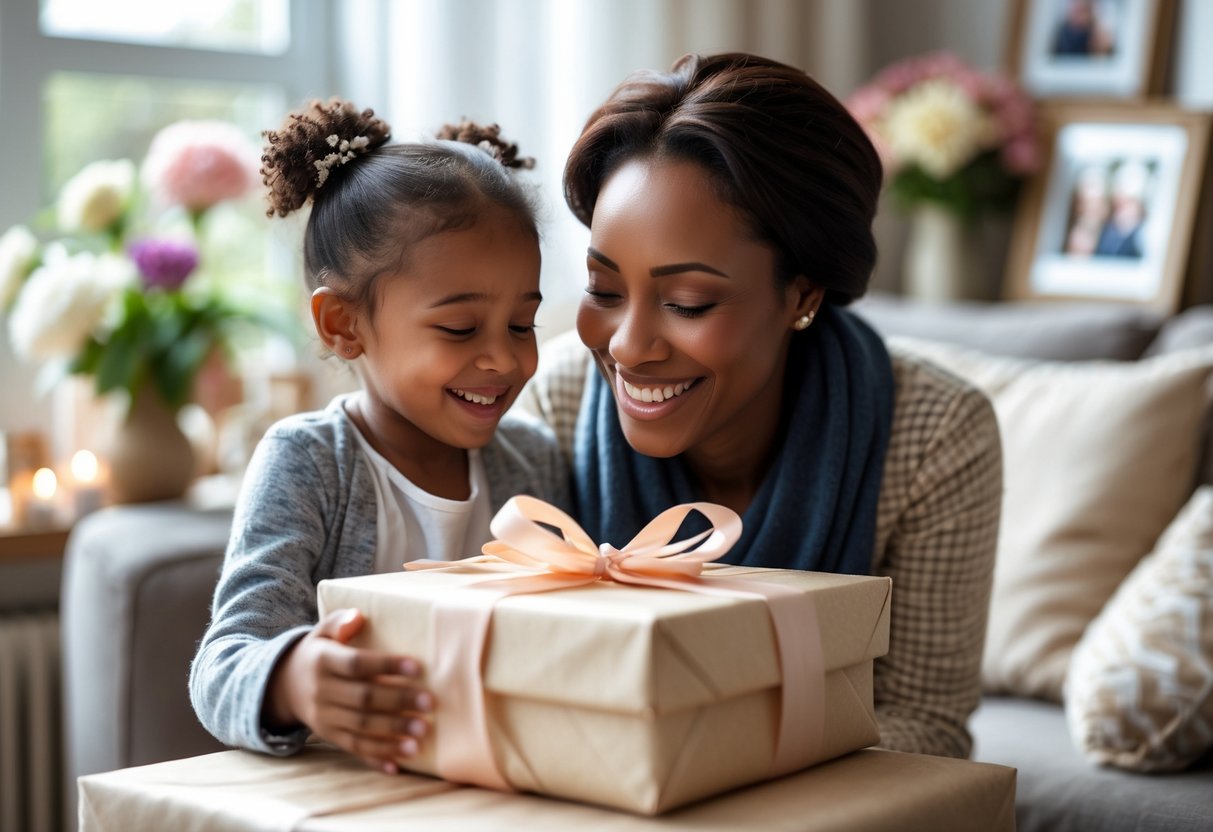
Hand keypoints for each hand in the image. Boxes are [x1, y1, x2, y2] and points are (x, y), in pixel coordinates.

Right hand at [265, 608, 432, 772]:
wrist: (284, 686)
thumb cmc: (318, 653)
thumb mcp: (322, 632)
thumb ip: (339, 621)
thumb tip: (357, 617)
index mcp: (323, 661)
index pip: (356, 665)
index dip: (386, 666)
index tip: (417, 668)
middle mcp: (321, 691)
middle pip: (363, 699)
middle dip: (398, 702)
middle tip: (429, 703)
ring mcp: (324, 717)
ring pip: (360, 728)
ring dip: (392, 733)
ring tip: (421, 734)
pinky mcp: (329, 736)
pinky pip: (353, 748)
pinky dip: (375, 757)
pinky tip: (398, 765)